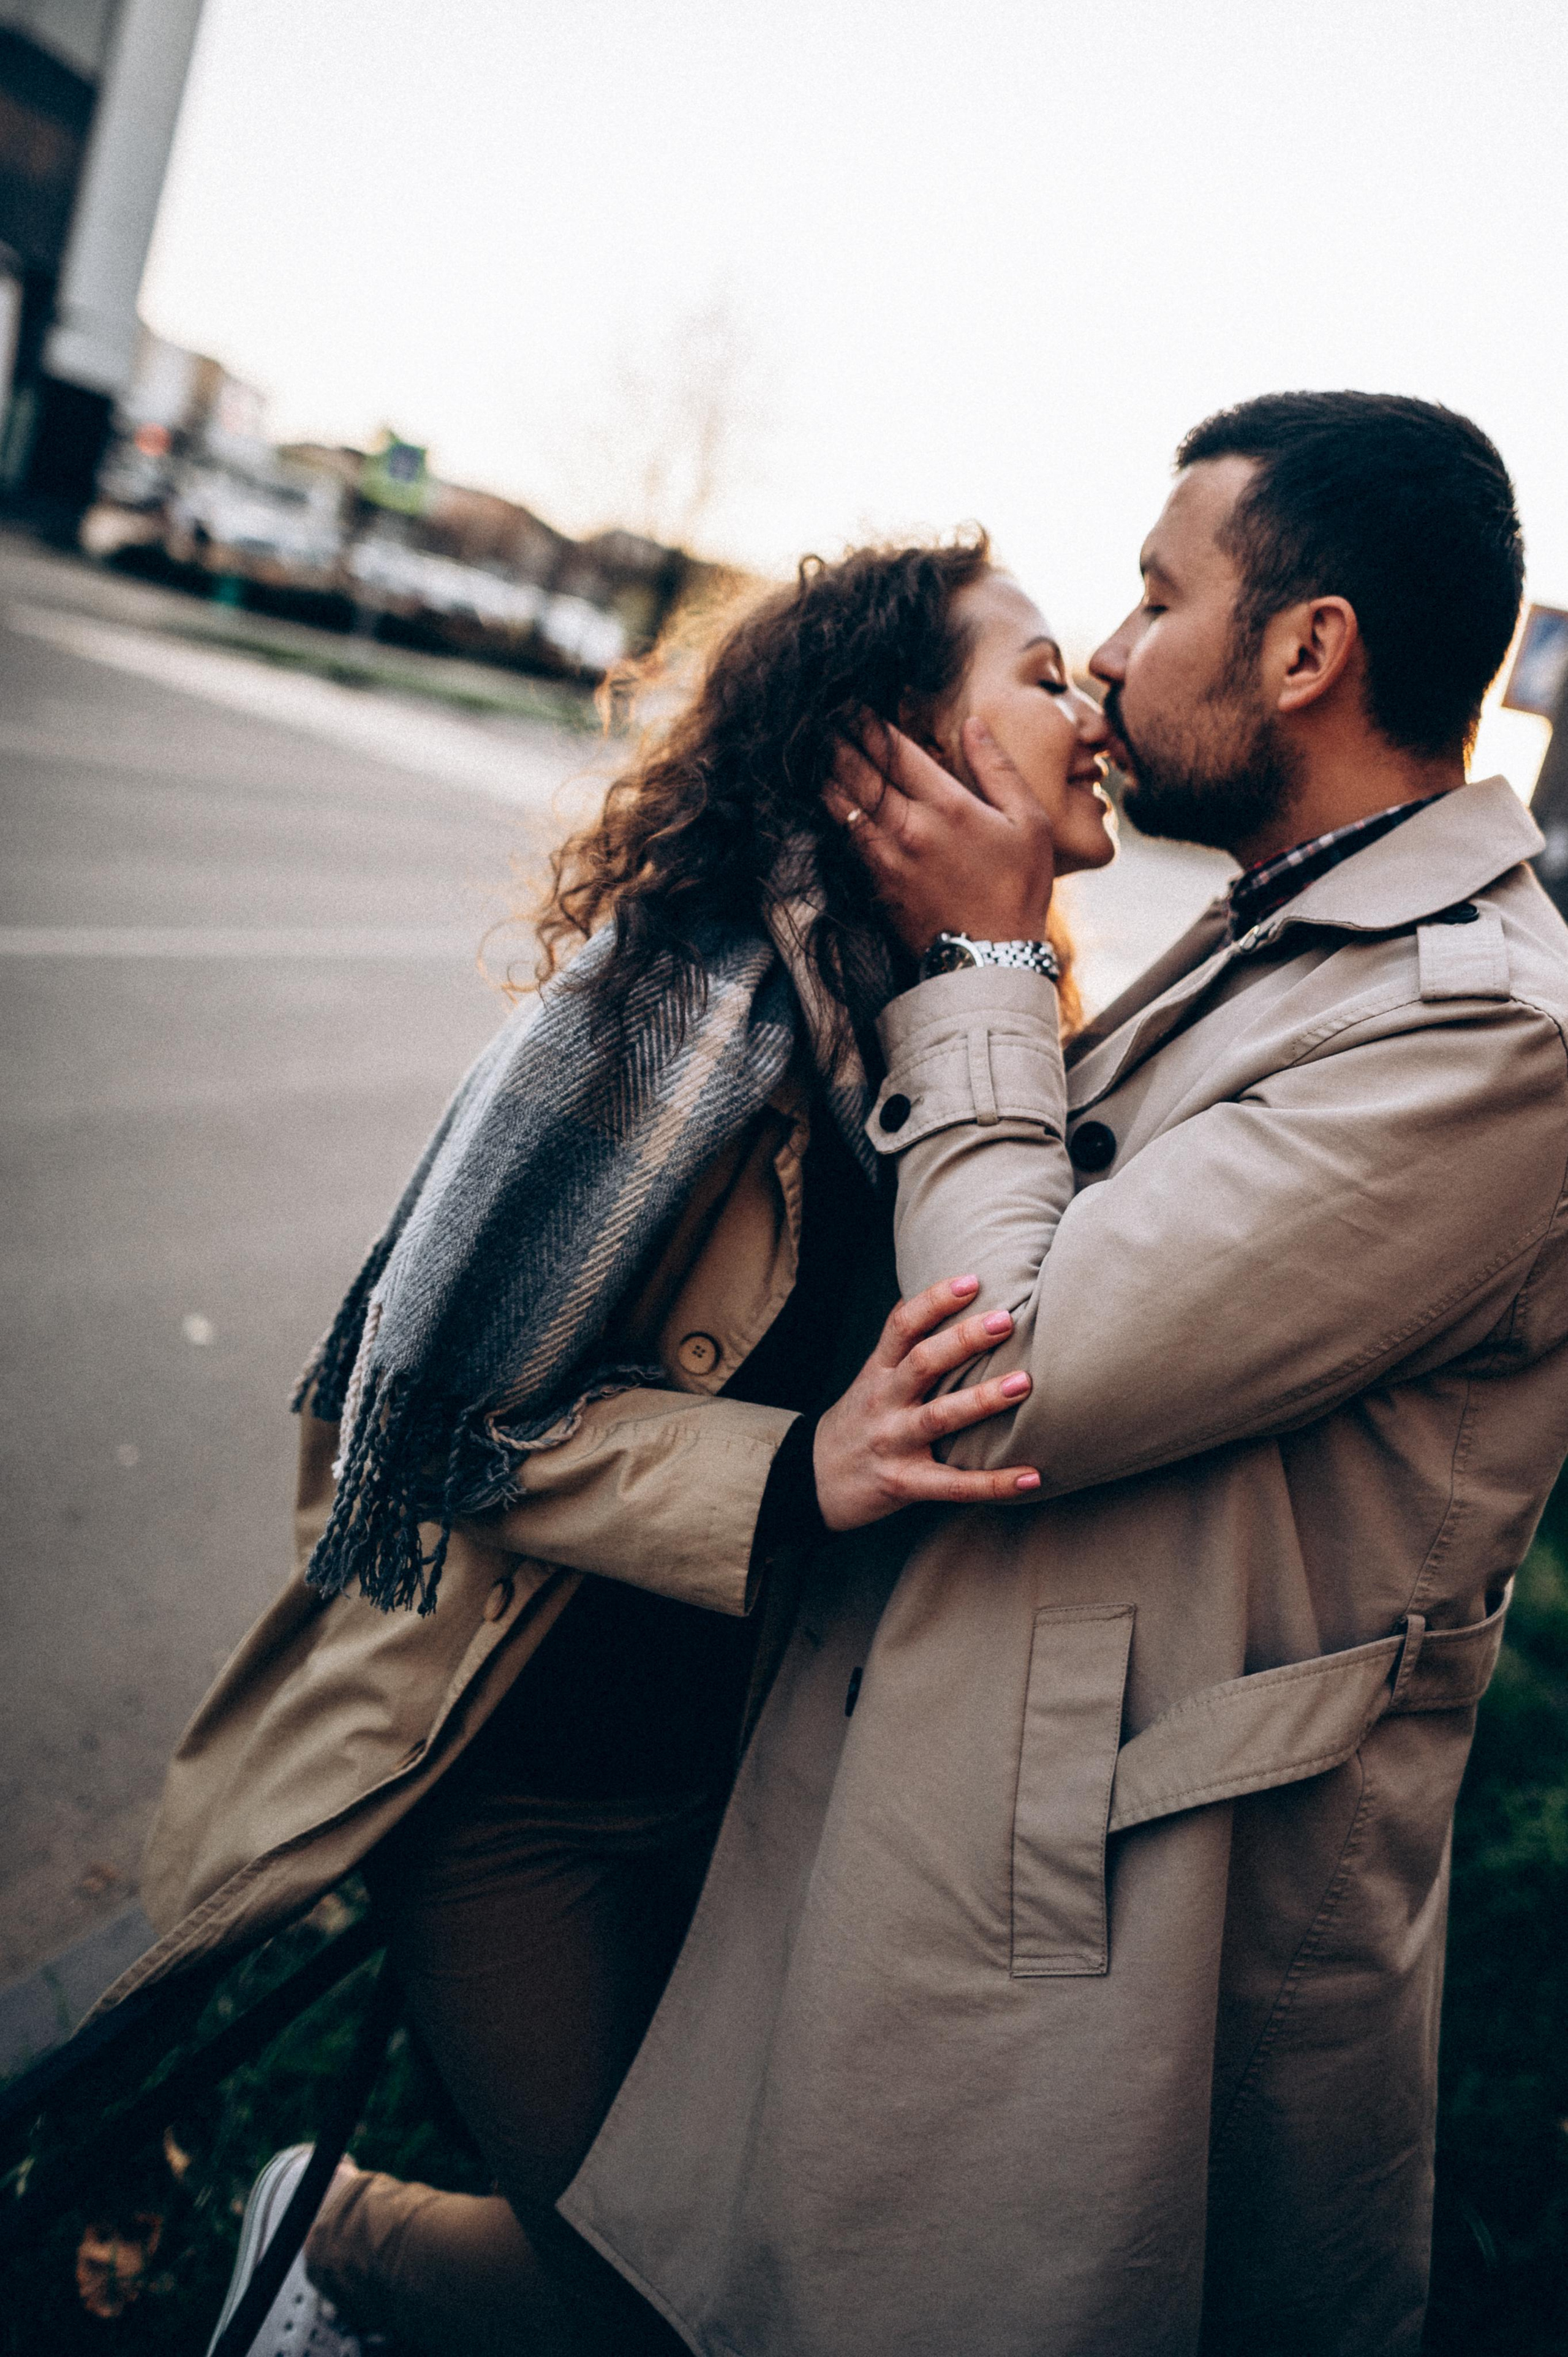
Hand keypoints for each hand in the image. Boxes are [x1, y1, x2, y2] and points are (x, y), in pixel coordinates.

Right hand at [813, 1274, 1039, 1530]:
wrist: (815, 1480)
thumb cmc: (859, 1420)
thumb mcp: (872, 1377)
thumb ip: (903, 1346)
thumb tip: (938, 1293)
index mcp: (878, 1372)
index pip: (901, 1326)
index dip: (934, 1300)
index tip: (973, 1280)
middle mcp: (884, 1403)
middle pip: (922, 1363)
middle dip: (963, 1340)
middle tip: (1005, 1320)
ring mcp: (893, 1443)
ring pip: (939, 1418)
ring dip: (983, 1399)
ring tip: (1024, 1383)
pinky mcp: (904, 1484)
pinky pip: (953, 1485)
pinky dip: (993, 1483)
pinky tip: (1032, 1477)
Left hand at [825, 716, 1055, 954]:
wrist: (991, 962)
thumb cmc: (1018, 891)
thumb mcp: (1029, 823)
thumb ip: (998, 769)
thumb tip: (973, 724)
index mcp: (948, 807)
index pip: (897, 751)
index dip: (870, 723)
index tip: (853, 704)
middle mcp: (909, 828)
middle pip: (860, 772)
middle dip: (838, 740)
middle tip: (822, 717)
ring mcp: (886, 858)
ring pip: (842, 804)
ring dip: (826, 772)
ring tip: (813, 749)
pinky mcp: (874, 884)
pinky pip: (842, 838)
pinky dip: (831, 811)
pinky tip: (823, 797)